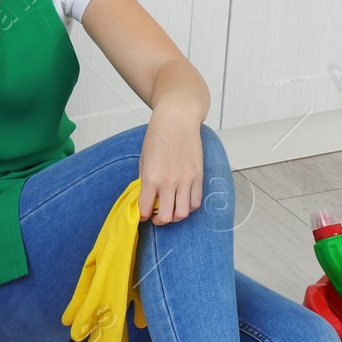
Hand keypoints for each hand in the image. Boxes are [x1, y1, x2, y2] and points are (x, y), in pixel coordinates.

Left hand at [136, 108, 205, 224]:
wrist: (177, 120)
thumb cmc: (157, 137)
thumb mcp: (143, 159)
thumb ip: (145, 180)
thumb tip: (146, 197)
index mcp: (151, 177)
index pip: (145, 209)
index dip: (143, 216)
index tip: (143, 215)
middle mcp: (169, 182)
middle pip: (167, 217)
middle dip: (159, 221)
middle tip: (156, 218)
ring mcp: (186, 180)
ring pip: (183, 213)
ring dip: (175, 217)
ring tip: (170, 211)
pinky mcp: (198, 176)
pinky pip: (196, 202)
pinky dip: (189, 207)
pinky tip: (182, 201)